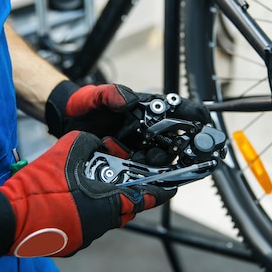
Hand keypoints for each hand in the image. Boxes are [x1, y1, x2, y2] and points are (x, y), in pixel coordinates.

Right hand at [0, 131, 174, 257]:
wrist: (7, 219)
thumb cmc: (37, 188)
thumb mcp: (66, 152)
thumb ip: (89, 144)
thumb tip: (98, 144)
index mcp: (105, 204)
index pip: (142, 198)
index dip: (158, 191)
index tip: (169, 186)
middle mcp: (100, 225)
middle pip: (123, 208)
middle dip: (125, 193)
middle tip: (122, 180)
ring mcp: (85, 237)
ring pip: (103, 218)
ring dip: (102, 203)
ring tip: (89, 188)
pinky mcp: (71, 244)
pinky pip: (86, 226)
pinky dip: (84, 213)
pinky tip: (71, 202)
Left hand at [45, 81, 211, 160]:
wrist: (65, 120)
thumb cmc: (85, 105)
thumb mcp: (97, 96)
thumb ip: (112, 94)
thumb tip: (130, 99)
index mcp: (149, 109)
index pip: (181, 111)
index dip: (197, 119)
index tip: (205, 128)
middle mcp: (150, 128)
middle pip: (179, 139)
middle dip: (185, 148)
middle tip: (179, 155)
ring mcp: (142, 145)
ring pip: (165, 158)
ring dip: (164, 163)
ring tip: (149, 163)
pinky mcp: (131, 161)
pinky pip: (147, 170)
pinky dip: (150, 175)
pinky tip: (145, 177)